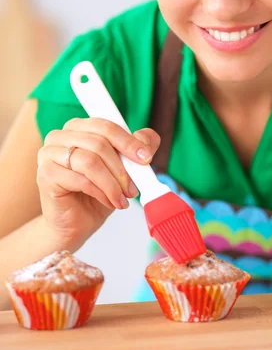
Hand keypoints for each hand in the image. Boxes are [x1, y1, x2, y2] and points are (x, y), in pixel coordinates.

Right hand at [36, 119, 160, 250]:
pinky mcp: (45, 174)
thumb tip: (148, 138)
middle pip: (99, 143)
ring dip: (112, 183)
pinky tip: (109, 202)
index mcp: (78, 127)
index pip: (105, 126)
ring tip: (121, 199)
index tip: (146, 158)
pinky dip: (101, 192)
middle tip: (133, 188)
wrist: (76, 223)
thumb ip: (135, 150)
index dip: (128, 141)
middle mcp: (59, 136)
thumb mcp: (122, 169)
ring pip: (90, 161)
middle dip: (122, 169)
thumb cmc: (97, 193)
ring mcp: (48, 154)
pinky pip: (80, 179)